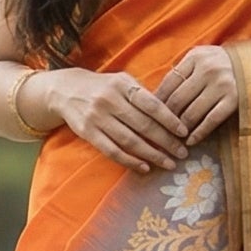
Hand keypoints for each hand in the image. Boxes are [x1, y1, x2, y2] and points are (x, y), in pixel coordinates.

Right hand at [44, 66, 188, 175]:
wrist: (66, 90)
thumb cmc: (103, 87)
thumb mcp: (122, 82)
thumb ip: (143, 95)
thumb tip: (172, 115)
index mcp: (123, 85)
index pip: (151, 104)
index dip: (170, 120)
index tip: (184, 132)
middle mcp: (110, 100)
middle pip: (143, 125)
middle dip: (166, 141)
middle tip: (182, 153)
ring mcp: (97, 117)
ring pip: (129, 141)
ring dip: (152, 155)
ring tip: (168, 163)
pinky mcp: (87, 132)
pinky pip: (112, 151)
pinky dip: (130, 161)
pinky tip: (144, 168)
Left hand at [156, 46, 238, 143]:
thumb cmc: (223, 64)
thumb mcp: (203, 59)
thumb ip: (183, 72)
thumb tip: (156, 97)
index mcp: (196, 57)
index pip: (169, 82)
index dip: (157, 102)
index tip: (151, 116)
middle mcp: (208, 69)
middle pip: (177, 100)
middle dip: (166, 119)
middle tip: (160, 132)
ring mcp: (222, 85)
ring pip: (192, 112)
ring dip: (180, 129)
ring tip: (175, 138)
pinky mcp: (233, 100)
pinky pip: (211, 121)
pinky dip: (198, 133)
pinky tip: (191, 141)